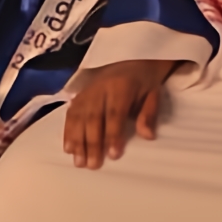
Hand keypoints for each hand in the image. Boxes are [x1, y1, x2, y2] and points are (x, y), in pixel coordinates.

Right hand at [62, 59, 182, 168]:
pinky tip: (68, 147)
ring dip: (77, 140)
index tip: (113, 155)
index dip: (113, 134)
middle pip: (93, 117)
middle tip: (92, 165)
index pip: (115, 113)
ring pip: (79, 117)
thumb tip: (147, 136)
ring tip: (78, 161)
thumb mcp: (153, 93)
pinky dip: (68, 131)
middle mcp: (100, 88)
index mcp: (121, 86)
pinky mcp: (79, 94)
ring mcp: (87, 91)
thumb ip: (148, 114)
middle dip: (92, 143)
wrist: (132, 56)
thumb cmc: (144, 79)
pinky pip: (71, 113)